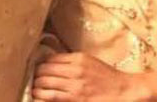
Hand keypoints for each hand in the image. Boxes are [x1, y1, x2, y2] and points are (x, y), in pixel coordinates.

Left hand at [32, 52, 150, 101]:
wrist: (121, 90)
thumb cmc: (106, 77)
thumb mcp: (90, 62)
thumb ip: (72, 61)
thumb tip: (51, 63)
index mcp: (79, 58)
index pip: (50, 59)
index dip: (41, 64)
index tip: (38, 69)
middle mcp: (75, 70)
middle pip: (44, 71)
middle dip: (36, 76)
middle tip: (35, 80)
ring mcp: (74, 86)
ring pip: (44, 84)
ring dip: (36, 88)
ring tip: (35, 90)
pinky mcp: (74, 99)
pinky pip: (50, 97)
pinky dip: (41, 97)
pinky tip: (38, 97)